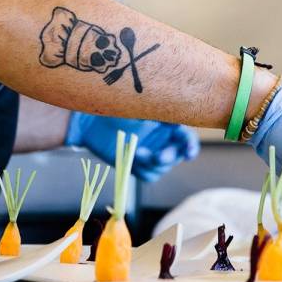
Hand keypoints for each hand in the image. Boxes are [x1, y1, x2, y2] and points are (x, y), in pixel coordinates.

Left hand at [65, 113, 199, 181]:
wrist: (90, 120)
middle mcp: (161, 141)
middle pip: (176, 155)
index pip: (186, 138)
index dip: (191, 146)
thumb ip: (157, 111)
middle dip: (169, 157)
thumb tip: (175, 113)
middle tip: (158, 156)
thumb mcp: (137, 106)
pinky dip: (142, 170)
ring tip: (137, 153)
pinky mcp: (136, 165)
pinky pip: (148, 175)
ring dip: (152, 164)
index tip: (188, 153)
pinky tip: (132, 158)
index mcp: (167, 126)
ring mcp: (149, 154)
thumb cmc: (115, 106)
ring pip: (161, 168)